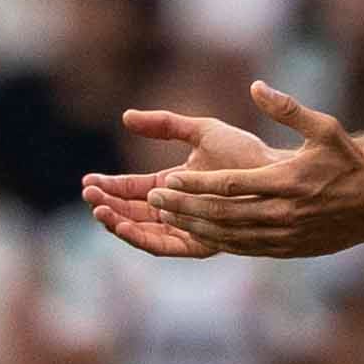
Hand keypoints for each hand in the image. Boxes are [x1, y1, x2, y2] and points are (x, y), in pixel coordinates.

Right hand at [82, 108, 267, 260]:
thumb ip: (164, 124)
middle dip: (108, 204)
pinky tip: (122, 225)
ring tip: (99, 209)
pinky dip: (139, 237)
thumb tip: (126, 117)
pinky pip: (162, 246)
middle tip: (88, 194)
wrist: (274, 174)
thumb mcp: (200, 131)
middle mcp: (178, 210)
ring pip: (142, 231)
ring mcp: (187, 228)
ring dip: (118, 222)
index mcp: (174, 186)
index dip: (110, 185)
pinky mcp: (198, 244)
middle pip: (132, 212)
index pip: (133, 189)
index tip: (88, 179)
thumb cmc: (244, 152)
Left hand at [151, 82, 363, 258]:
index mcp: (287, 182)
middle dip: (184, 206)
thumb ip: (288, 109)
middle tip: (153, 198)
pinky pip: (242, 247)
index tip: (168, 179)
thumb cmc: (348, 163)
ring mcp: (283, 235)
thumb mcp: (325, 128)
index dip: (196, 184)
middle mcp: (282, 212)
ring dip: (194, 225)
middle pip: (222, 213)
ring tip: (164, 215)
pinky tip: (195, 231)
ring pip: (229, 234)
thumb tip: (256, 86)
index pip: (231, 185)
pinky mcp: (285, 249)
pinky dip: (215, 240)